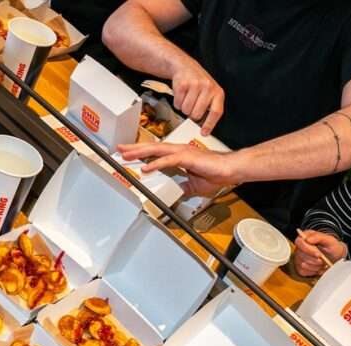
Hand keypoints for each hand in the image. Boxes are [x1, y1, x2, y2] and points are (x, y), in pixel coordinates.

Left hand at [117, 142, 235, 197]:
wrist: (230, 170)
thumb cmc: (216, 174)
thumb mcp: (194, 185)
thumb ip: (183, 186)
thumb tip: (177, 192)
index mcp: (179, 155)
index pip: (156, 152)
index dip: (142, 153)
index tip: (129, 154)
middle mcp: (179, 150)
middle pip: (152, 148)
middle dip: (135, 149)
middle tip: (120, 149)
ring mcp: (183, 152)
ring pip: (157, 151)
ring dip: (141, 153)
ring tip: (128, 155)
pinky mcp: (188, 158)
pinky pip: (168, 161)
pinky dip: (156, 164)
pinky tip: (146, 168)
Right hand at [171, 62, 224, 135]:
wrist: (185, 67)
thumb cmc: (199, 83)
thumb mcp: (210, 94)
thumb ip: (210, 108)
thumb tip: (204, 128)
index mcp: (218, 92)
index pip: (216, 112)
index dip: (209, 124)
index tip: (204, 133)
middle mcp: (208, 88)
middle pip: (197, 114)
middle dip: (192, 114)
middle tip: (192, 107)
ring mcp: (195, 85)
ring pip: (186, 110)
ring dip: (184, 108)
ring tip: (187, 98)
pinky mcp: (183, 85)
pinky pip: (177, 104)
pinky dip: (177, 102)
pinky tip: (181, 94)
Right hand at [293, 230, 346, 276]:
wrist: (335, 257)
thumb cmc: (332, 247)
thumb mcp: (329, 240)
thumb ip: (318, 237)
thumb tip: (307, 239)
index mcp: (305, 238)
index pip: (299, 242)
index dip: (307, 249)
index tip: (318, 254)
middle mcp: (299, 248)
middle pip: (301, 255)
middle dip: (314, 259)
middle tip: (323, 260)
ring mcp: (298, 258)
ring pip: (303, 264)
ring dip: (315, 266)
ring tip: (322, 263)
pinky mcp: (300, 268)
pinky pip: (304, 271)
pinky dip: (313, 271)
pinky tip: (318, 267)